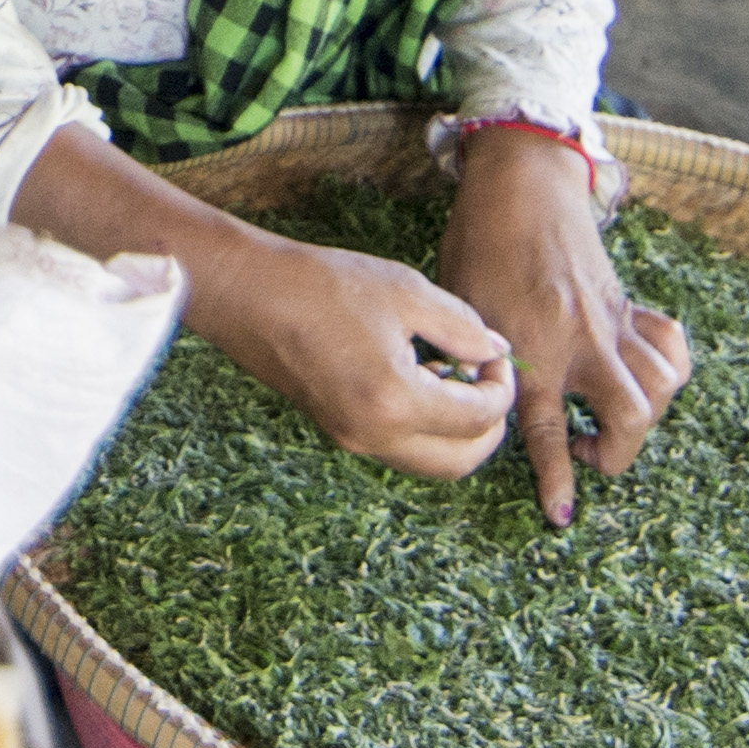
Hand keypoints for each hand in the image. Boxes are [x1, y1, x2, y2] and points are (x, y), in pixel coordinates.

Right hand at [0, 120, 516, 481]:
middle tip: (488, 380)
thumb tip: (495, 352)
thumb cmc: (322, 283)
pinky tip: (421, 378)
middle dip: (489, 426)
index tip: (494, 354)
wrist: (247, 293)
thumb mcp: (405, 292)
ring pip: (430, 463)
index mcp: (396, 401)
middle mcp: (375, 436)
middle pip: (460, 461)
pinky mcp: (337, 432)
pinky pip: (400, 448)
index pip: (479, 417)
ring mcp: (352, 440)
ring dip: (458, 431)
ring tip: (454, 376)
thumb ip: (462, 327)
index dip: (501, 386)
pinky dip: (426, 427)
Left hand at [438, 120, 694, 526]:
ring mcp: (612, 323)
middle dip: (617, 451)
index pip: (548, 429)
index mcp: (531, 347)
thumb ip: (476, 361)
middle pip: (631, 414)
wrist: (521, 185)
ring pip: (661, 384)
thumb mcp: (460, 307)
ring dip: (645, 414)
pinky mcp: (629, 305)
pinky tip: (636, 375)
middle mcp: (580, 340)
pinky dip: (665, 367)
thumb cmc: (477, 246)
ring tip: (609, 419)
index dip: (557, 478)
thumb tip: (478, 411)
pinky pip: (669, 345)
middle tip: (586, 452)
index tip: (563, 515)